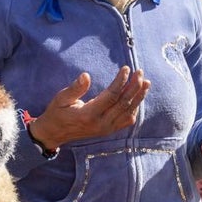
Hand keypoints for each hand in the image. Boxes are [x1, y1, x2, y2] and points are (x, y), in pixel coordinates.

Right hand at [28, 67, 148, 151]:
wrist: (55, 133)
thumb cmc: (57, 112)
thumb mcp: (61, 98)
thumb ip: (75, 88)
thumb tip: (86, 75)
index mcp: (89, 114)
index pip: (111, 96)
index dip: (120, 81)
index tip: (126, 68)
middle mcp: (101, 124)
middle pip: (123, 103)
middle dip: (134, 87)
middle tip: (140, 72)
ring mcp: (106, 129)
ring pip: (128, 112)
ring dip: (138, 97)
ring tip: (146, 82)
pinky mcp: (109, 131)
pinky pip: (126, 120)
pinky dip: (134, 108)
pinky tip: (138, 97)